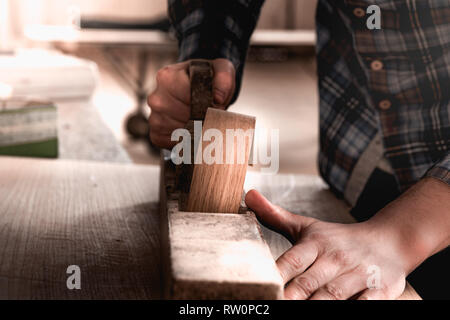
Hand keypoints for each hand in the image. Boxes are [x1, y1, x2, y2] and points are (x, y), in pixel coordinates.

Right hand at [147, 58, 235, 148]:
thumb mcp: (221, 70)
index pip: (190, 99)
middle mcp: (156, 98)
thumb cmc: (206, 79)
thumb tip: (218, 98)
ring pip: (182, 132)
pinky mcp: (156, 133)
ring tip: (200, 118)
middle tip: (208, 112)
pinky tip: (191, 128)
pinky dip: (187, 139)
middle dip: (202, 117)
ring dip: (196, 129)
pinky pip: (174, 143)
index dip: (207, 104)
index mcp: (167, 77)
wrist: (195, 86)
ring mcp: (154, 117)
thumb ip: (223, 79)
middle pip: (186, 118)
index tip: (213, 103)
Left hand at [245, 190, 410, 299]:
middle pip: (309, 282)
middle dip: (291, 295)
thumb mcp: (308, 226)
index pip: (292, 260)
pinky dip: (355, 306)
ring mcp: (358, 275)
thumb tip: (248, 195)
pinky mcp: (380, 290)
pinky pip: (366, 303)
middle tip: (274, 300)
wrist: (389, 241)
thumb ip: (275, 216)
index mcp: (316, 244)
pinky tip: (338, 310)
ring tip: (296, 310)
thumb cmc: (339, 239)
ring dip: (317, 305)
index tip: (261, 282)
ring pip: (333, 296)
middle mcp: (335, 259)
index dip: (277, 272)